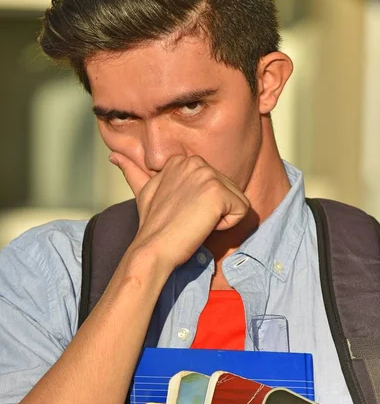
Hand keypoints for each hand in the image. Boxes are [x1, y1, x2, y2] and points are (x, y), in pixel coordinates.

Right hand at [109, 153, 249, 268]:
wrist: (153, 248)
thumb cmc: (151, 225)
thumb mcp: (144, 192)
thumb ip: (133, 172)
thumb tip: (113, 156)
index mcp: (182, 160)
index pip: (214, 183)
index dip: (201, 204)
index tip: (182, 212)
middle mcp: (195, 162)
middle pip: (229, 190)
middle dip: (214, 210)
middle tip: (189, 220)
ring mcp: (207, 176)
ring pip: (237, 200)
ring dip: (221, 218)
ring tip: (195, 222)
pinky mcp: (218, 193)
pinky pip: (242, 211)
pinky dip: (228, 225)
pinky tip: (204, 226)